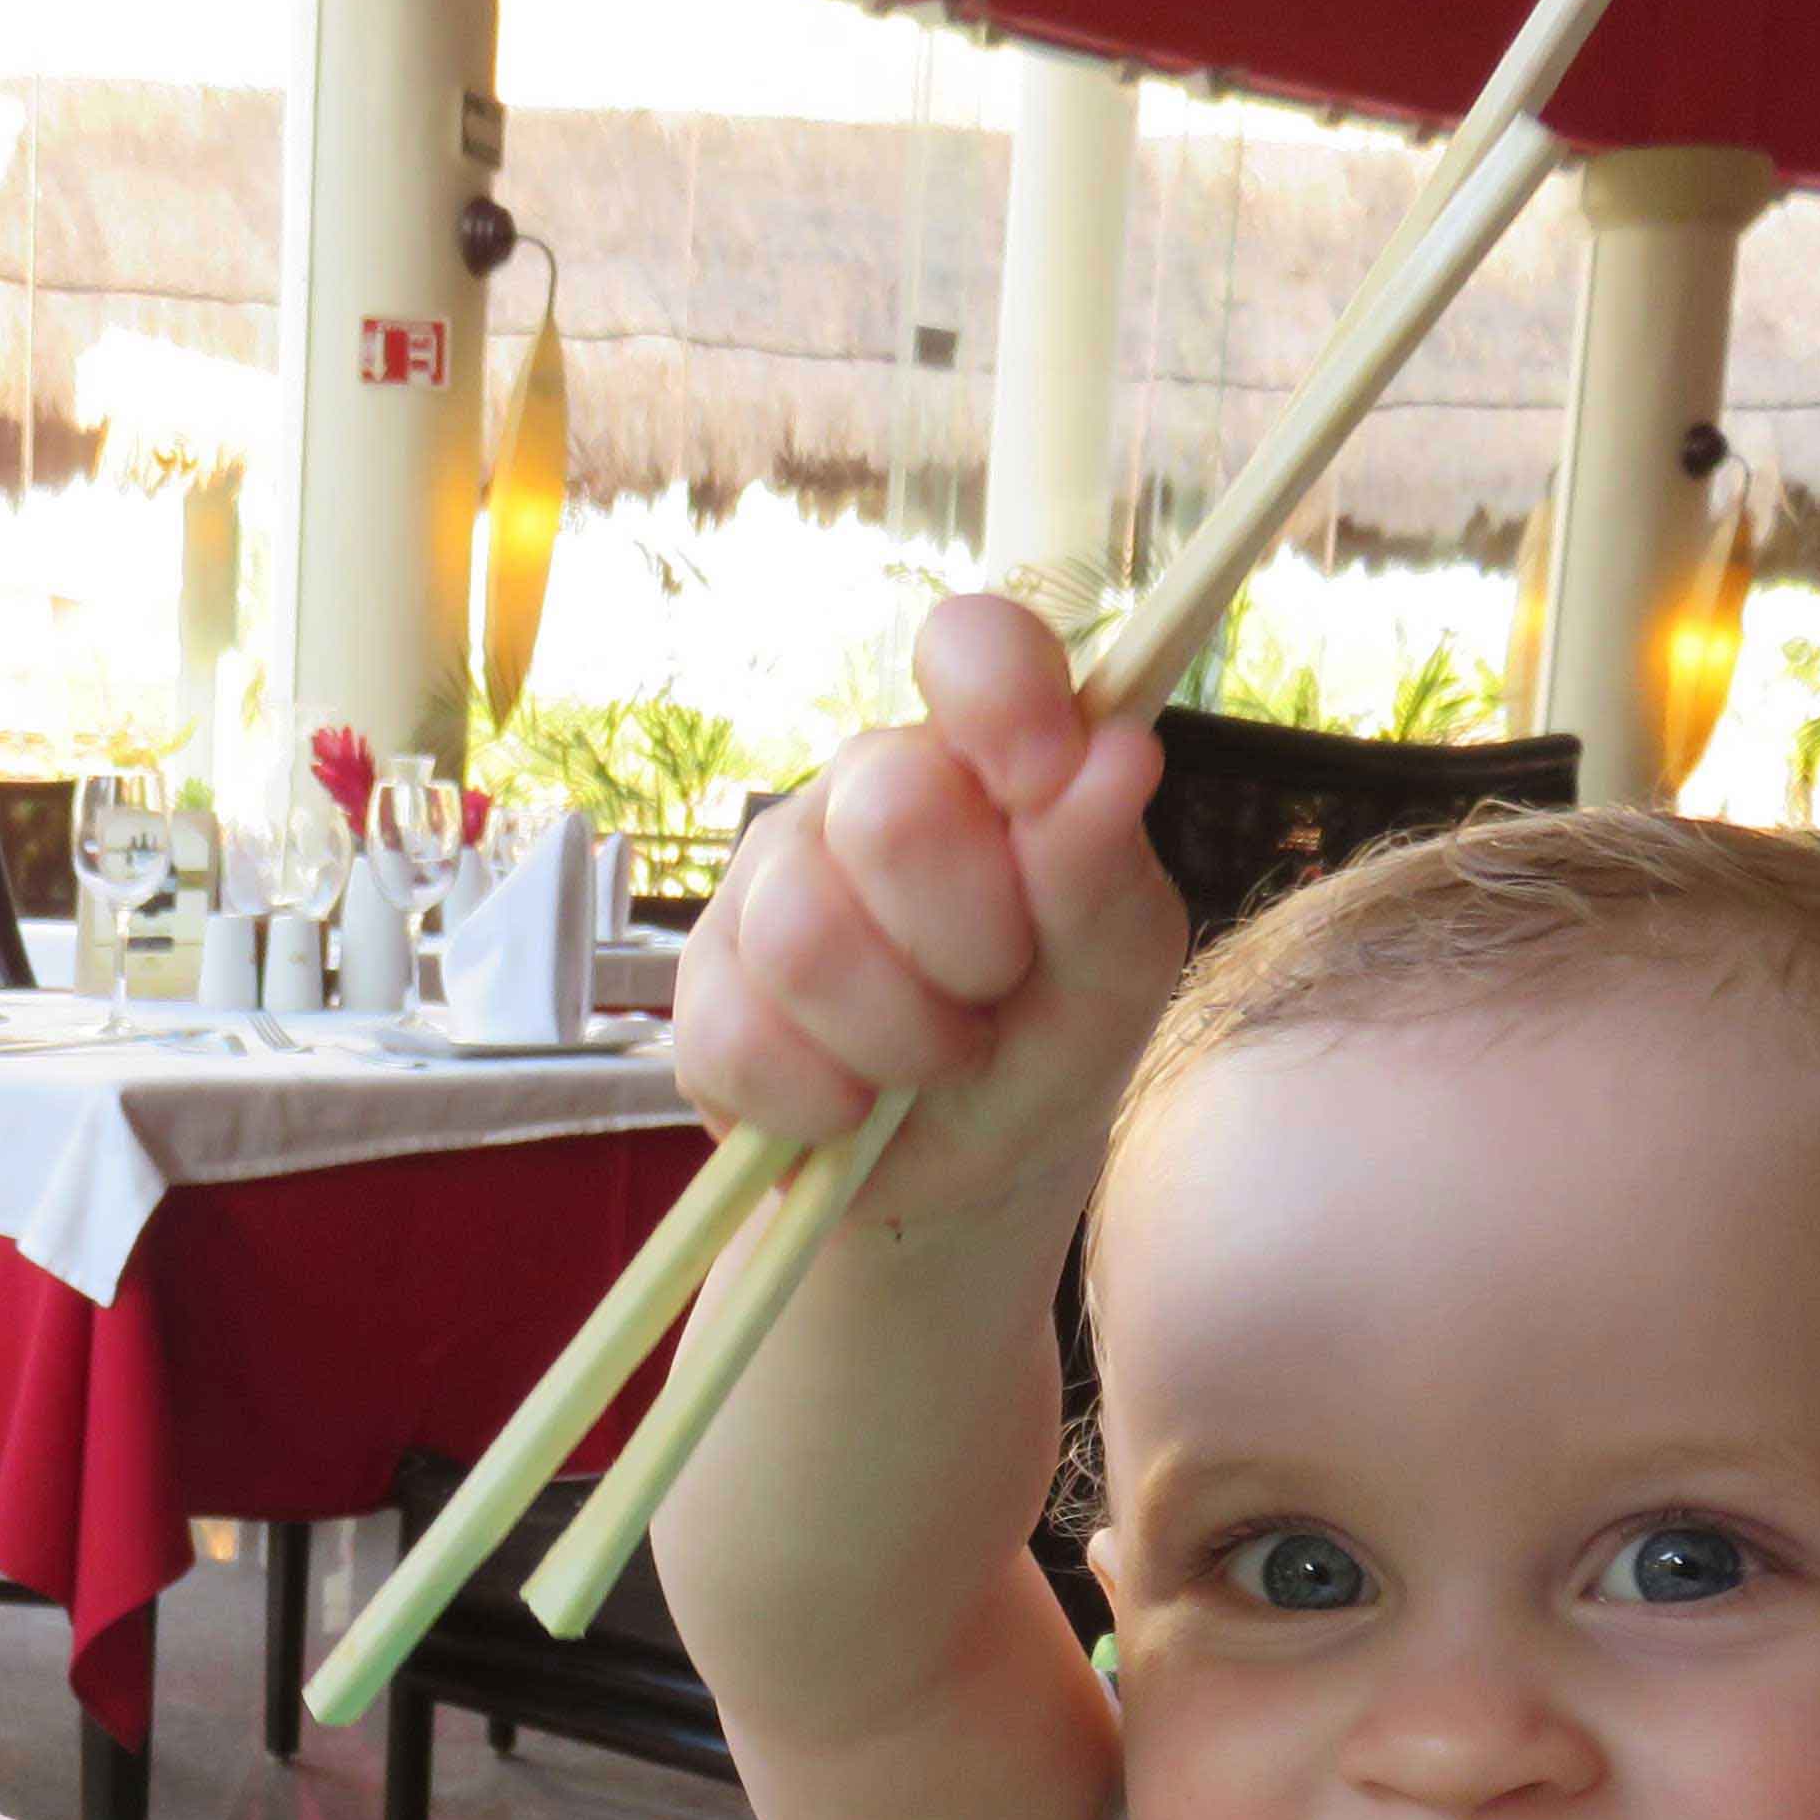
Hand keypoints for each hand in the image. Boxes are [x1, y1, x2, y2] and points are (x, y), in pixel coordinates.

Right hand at [673, 596, 1185, 1225]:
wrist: (967, 1173)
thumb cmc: (1047, 1038)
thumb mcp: (1111, 971)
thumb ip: (1104, 870)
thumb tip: (1120, 754)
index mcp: (976, 759)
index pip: (967, 646)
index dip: (1003, 702)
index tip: (1046, 781)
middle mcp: (859, 796)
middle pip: (887, 808)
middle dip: (967, 936)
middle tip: (995, 988)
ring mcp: (764, 888)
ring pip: (803, 937)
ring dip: (899, 1037)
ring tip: (934, 1063)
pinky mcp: (699, 994)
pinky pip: (742, 1038)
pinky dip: (824, 1101)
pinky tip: (855, 1108)